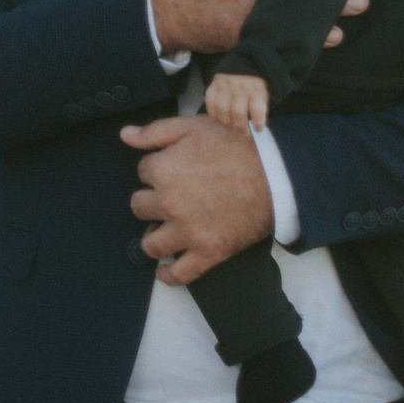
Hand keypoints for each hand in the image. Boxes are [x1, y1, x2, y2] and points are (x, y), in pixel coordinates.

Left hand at [121, 114, 272, 286]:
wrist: (277, 174)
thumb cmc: (237, 147)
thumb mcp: (195, 127)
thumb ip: (156, 131)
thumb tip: (126, 135)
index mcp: (164, 170)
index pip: (142, 172)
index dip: (156, 170)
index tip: (173, 170)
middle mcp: (170, 203)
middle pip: (139, 206)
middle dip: (151, 201)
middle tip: (171, 198)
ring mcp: (188, 231)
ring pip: (150, 244)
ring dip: (154, 237)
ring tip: (165, 229)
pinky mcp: (208, 253)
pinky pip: (178, 274)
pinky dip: (168, 275)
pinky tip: (164, 269)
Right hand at [204, 73, 268, 131]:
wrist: (241, 63)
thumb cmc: (253, 85)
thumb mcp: (263, 93)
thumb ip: (261, 108)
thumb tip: (257, 127)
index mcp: (256, 89)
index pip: (257, 109)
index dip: (258, 122)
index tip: (258, 129)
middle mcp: (240, 87)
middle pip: (238, 112)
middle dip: (240, 126)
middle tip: (243, 132)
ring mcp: (225, 86)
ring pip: (222, 109)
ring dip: (226, 123)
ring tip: (231, 127)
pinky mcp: (213, 86)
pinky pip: (210, 103)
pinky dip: (214, 115)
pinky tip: (220, 119)